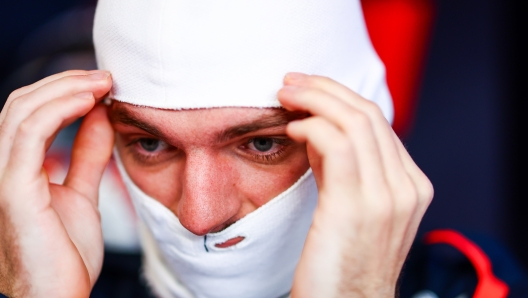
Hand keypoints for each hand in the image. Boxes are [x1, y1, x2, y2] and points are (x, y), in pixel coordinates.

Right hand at [0, 70, 112, 296]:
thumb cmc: (65, 254)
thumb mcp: (82, 194)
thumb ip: (87, 156)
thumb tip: (100, 116)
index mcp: (15, 169)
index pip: (28, 113)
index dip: (62, 90)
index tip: (103, 83)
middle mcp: (1, 169)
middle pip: (22, 104)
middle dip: (65, 83)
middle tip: (106, 76)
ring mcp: (2, 179)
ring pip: (22, 112)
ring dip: (65, 89)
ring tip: (103, 83)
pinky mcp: (12, 192)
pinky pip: (30, 136)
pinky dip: (59, 111)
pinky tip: (89, 102)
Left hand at [278, 73, 432, 296]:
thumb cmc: (340, 261)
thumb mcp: (351, 206)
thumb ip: (344, 168)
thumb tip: (318, 128)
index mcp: (410, 186)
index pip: (379, 122)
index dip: (340, 97)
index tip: (309, 89)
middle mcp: (406, 188)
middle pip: (369, 113)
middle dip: (325, 88)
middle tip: (292, 81)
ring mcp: (387, 197)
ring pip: (355, 121)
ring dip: (314, 100)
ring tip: (285, 95)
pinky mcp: (356, 207)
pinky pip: (336, 145)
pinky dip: (311, 127)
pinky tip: (292, 129)